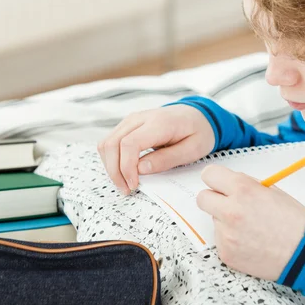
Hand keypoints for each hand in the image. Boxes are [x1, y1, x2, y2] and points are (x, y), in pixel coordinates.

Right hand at [98, 105, 214, 194]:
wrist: (198, 115)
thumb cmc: (198, 132)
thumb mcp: (192, 150)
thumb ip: (166, 159)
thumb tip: (140, 170)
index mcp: (159, 123)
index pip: (129, 144)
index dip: (126, 167)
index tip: (133, 185)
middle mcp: (140, 118)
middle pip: (112, 143)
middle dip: (114, 171)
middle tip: (127, 190)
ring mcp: (131, 120)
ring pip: (106, 143)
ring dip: (111, 166)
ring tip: (125, 183)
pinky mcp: (128, 125)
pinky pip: (110, 142)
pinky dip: (112, 159)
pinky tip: (124, 172)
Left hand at [196, 164, 304, 280]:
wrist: (304, 253)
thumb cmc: (293, 222)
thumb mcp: (272, 191)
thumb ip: (246, 185)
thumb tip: (228, 184)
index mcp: (243, 189)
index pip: (209, 174)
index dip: (215, 179)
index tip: (219, 184)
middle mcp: (230, 210)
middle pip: (202, 198)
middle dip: (214, 199)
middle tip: (229, 205)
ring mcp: (226, 234)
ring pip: (214, 220)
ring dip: (225, 221)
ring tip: (249, 228)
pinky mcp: (226, 253)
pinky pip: (220, 240)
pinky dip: (231, 240)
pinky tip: (249, 242)